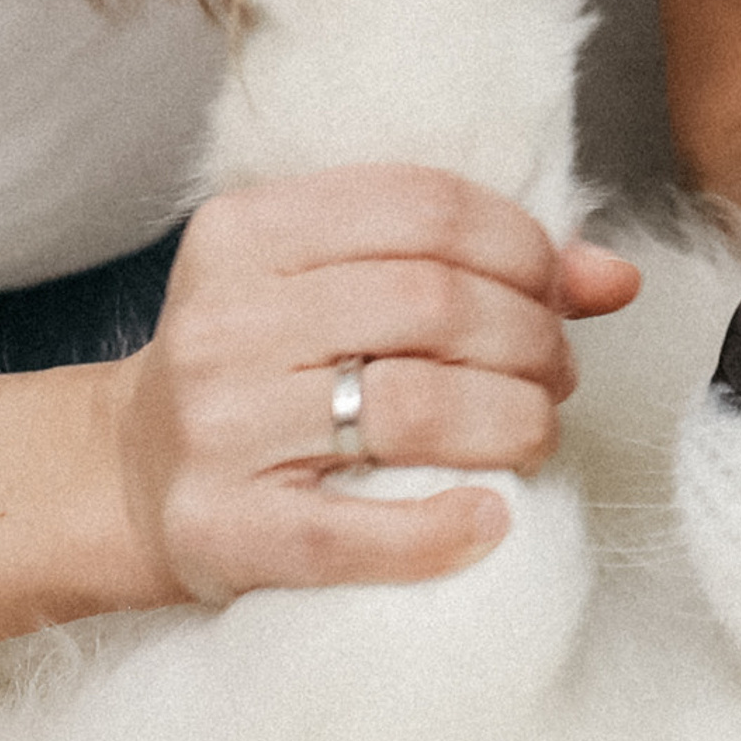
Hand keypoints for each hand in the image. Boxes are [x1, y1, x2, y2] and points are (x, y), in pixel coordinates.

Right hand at [113, 167, 638, 604]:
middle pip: (431, 303)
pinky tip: (489, 520)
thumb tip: (614, 275)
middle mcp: (225, 320)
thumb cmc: (257, 369)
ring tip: (536, 430)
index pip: (420, 207)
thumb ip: (463, 262)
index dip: (519, 245)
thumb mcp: (330, 285)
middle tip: (556, 370)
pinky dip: (442, 532)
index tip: (553, 289)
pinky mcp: (225, 528)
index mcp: (247, 231)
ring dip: (513, 420)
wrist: (127, 478)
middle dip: (529, 336)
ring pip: (412, 409)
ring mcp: (220, 427)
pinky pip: (354, 534)